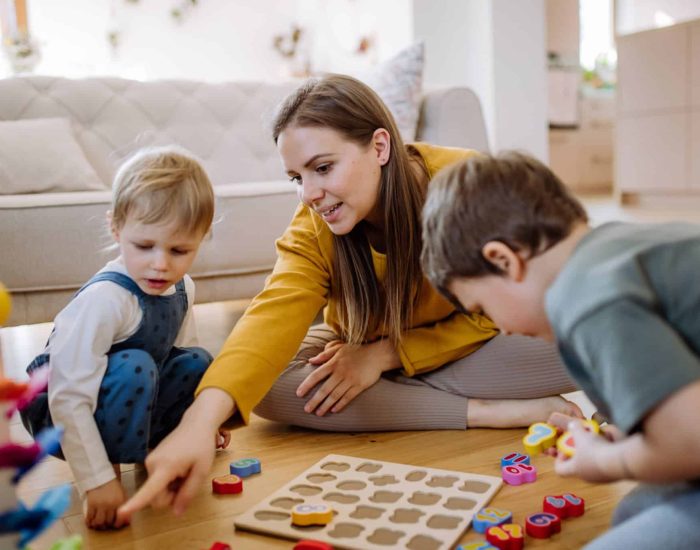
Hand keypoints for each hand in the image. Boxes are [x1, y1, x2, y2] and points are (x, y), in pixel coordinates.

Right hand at [84, 478, 128, 529]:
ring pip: (98, 522)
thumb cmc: (113, 488)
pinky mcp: (90, 504)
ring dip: (97, 526)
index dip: (117, 524)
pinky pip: (89, 518)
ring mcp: (100, 504)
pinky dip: (89, 522)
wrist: (102, 478)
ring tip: (97, 525)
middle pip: (108, 522)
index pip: (119, 519)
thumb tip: (127, 522)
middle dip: (106, 525)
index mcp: (120, 502)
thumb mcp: (122, 495)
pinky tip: (90, 523)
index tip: (114, 525)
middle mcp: (110, 504)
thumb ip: (125, 507)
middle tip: (105, 526)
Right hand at [117, 388, 234, 521]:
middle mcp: (151, 464)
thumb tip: (176, 513)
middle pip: (156, 497)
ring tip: (184, 471)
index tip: (121, 512)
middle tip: (187, 480)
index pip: (149, 489)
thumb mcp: (201, 471)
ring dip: (171, 487)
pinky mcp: (150, 460)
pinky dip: (168, 480)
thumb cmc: (202, 446)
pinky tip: (179, 467)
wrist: (196, 424)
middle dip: (171, 496)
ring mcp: (149, 461)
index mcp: (165, 467)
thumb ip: (188, 493)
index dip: (136, 503)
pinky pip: (156, 480)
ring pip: (156, 489)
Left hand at [297, 339, 399, 415]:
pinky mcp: (360, 385)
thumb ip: (325, 354)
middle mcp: (341, 372)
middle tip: (306, 409)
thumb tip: (311, 361)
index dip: (306, 385)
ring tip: (318, 413)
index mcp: (334, 363)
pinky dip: (340, 404)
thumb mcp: (340, 348)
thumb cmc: (357, 351)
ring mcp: (351, 380)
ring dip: (325, 405)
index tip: (298, 394)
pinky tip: (333, 410)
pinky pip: (348, 397)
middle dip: (314, 400)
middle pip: (325, 389)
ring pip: (335, 395)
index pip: (316, 375)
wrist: (377, 355)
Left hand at [554, 421, 631, 482]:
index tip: (565, 447)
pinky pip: (606, 465)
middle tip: (583, 441)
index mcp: (575, 470)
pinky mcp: (614, 476)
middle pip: (578, 465)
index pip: (560, 469)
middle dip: (579, 451)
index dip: (560, 458)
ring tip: (599, 441)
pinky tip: (610, 446)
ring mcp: (601, 478)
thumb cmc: (595, 449)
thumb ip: (574, 428)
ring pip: (593, 464)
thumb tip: (572, 425)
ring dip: (594, 452)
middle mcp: (587, 477)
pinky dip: (606, 455)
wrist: (620, 462)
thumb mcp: (581, 434)